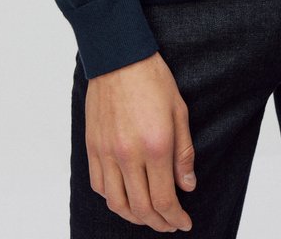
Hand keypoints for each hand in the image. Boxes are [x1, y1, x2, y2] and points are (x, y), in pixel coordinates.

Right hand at [85, 50, 195, 232]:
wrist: (119, 58)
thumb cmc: (153, 79)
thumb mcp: (179, 111)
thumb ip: (184, 152)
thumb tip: (187, 186)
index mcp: (156, 145)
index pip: (164, 198)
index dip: (175, 218)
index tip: (184, 223)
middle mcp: (129, 154)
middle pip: (142, 207)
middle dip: (159, 222)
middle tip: (170, 224)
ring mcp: (107, 153)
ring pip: (117, 203)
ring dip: (135, 217)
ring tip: (149, 217)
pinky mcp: (92, 148)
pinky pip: (100, 186)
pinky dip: (113, 200)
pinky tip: (125, 198)